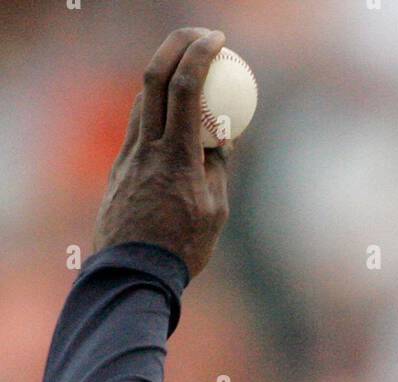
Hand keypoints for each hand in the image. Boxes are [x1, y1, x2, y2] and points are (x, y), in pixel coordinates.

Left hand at [93, 29, 231, 278]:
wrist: (133, 273)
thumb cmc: (182, 250)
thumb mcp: (215, 211)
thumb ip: (218, 168)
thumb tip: (222, 140)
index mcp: (176, 156)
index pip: (186, 88)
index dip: (200, 54)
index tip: (218, 40)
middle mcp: (147, 147)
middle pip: (155, 77)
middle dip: (177, 45)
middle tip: (200, 38)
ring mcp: (129, 155)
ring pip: (145, 99)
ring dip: (166, 76)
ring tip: (191, 75)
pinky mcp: (120, 166)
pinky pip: (140, 125)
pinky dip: (158, 108)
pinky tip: (172, 114)